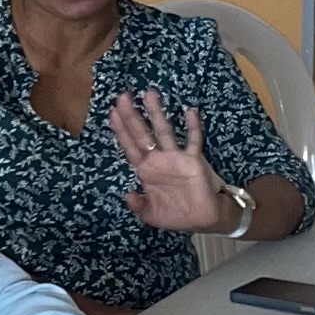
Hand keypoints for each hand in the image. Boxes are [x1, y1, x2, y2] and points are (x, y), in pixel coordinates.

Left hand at [108, 93, 233, 231]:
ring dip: (157, 114)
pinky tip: (190, 112)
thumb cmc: (175, 214)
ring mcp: (176, 157)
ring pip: (164, 131)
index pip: (130, 147)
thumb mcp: (151, 214)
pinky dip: (193, 127)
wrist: (202, 219)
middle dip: (132, 116)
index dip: (121, 131)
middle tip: (122, 96)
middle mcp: (158, 160)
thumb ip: (138, 205)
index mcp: (146, 171)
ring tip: (149, 94)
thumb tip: (128, 194)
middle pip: (142, 134)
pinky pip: (193, 141)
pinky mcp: (194, 160)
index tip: (112, 113)